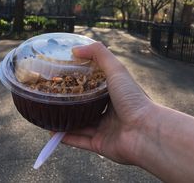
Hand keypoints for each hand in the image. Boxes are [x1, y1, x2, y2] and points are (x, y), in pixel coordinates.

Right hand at [62, 42, 154, 164]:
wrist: (145, 131)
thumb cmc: (132, 98)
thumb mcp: (116, 69)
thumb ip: (98, 54)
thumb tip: (75, 49)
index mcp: (113, 94)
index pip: (93, 87)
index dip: (79, 82)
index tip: (63, 76)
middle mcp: (109, 111)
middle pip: (85, 106)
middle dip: (71, 102)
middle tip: (54, 97)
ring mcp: (104, 128)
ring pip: (79, 124)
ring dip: (64, 121)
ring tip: (48, 115)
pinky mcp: (99, 144)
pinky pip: (79, 140)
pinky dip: (65, 137)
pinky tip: (52, 132)